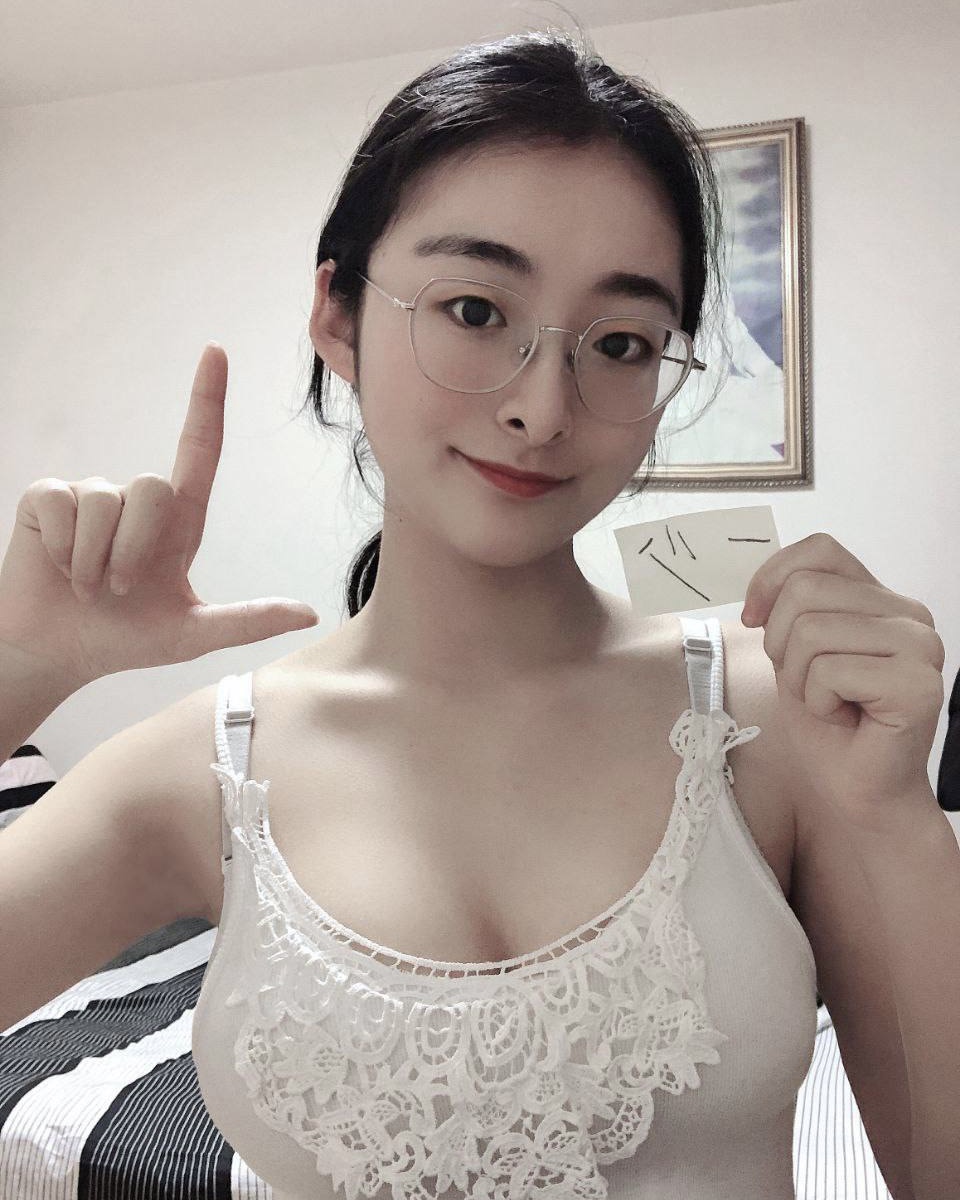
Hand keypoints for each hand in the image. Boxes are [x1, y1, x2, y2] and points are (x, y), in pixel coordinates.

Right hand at [0, 345, 318, 688]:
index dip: (207, 400)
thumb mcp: (191, 635)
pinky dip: (63, 549)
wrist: (57, 655)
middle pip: (153, 486)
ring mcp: (90, 495)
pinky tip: (59, 569)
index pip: (200, 450)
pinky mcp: (44, 499)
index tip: (216, 352)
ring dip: (96, 560)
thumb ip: (248, 622)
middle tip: (120, 590)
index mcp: (178, 522)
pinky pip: (61, 504)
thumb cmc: (124, 640)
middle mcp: (136, 499)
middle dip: (135, 551)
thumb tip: (311, 615)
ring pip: (106, 501)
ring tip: (88, 586)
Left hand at [741, 532, 944, 831]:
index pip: (819, 550)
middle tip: (806, 684)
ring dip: (800, 678)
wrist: (855, 791)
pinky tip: (844, 718)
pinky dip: (818, 702)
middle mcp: (910, 614)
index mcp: (882, 599)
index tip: (753, 619)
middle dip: (781, 643)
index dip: (771, 577)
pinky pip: (830, 671)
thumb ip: (788, 609)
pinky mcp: (918, 684)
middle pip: (806, 590)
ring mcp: (921, 647)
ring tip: (827, 703)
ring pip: (812, 631)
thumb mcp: (794, 652)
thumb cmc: (829, 726)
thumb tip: (761, 592)